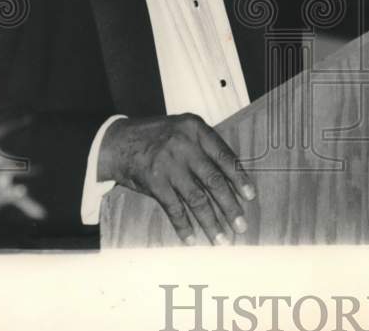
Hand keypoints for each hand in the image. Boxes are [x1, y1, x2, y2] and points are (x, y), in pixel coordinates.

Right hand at [98, 114, 255, 245]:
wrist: (117, 143)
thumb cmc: (157, 137)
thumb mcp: (183, 130)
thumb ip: (204, 147)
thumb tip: (232, 177)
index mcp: (196, 129)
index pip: (225, 156)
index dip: (239, 178)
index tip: (250, 196)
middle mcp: (185, 145)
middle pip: (214, 181)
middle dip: (230, 206)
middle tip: (241, 226)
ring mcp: (169, 165)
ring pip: (197, 199)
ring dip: (211, 223)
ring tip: (222, 240)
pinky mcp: (154, 182)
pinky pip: (174, 209)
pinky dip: (184, 227)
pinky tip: (192, 240)